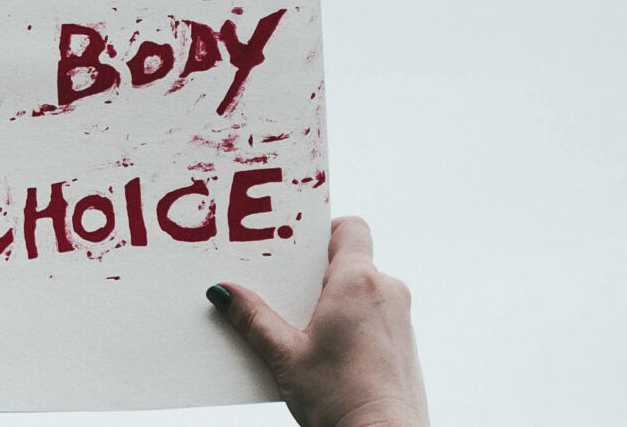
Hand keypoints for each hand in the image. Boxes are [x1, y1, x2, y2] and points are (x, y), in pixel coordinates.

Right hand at [212, 216, 428, 426]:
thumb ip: (253, 318)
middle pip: (348, 260)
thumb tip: (224, 292)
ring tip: (297, 327)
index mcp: (358, 282)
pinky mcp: (402, 343)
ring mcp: (399, 317)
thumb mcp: (284, 356)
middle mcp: (387, 291)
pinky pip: (372, 315)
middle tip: (280, 289)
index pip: (349, 228)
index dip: (320, 230)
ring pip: (360, 289)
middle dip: (313, 273)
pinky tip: (322, 350)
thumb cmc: (340, 399)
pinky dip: (347, 321)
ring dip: (330, 300)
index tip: (292, 245)